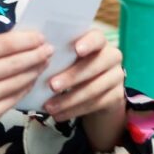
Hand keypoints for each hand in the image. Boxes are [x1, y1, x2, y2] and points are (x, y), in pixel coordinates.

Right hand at [0, 30, 52, 140]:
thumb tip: (23, 40)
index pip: (4, 44)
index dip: (27, 40)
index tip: (41, 37)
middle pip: (14, 63)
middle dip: (36, 55)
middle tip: (50, 49)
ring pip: (18, 81)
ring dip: (35, 70)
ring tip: (44, 62)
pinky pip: (14, 98)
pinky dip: (26, 87)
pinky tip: (32, 79)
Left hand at [43, 29, 126, 150]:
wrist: (96, 90)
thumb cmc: (74, 67)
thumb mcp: (69, 58)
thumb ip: (59, 55)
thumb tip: (37, 57)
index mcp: (99, 41)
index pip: (97, 38)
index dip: (88, 43)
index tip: (77, 49)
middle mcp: (112, 56)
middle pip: (93, 66)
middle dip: (71, 77)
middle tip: (51, 86)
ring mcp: (117, 76)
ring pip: (93, 89)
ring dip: (69, 99)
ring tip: (49, 106)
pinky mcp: (117, 96)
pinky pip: (95, 104)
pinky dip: (74, 110)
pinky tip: (59, 115)